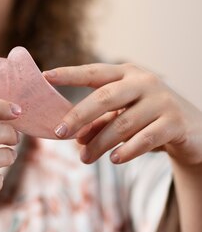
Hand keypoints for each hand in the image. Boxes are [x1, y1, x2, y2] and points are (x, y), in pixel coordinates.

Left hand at [44, 63, 201, 166]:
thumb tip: (75, 136)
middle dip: (79, 116)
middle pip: (105, 96)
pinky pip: (145, 138)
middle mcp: (144, 81)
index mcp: (127, 73)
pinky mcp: (175, 122)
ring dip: (100, 143)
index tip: (45, 77)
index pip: (94, 71)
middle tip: (58, 134)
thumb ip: (100, 122)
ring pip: (122, 123)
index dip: (69, 74)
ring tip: (85, 158)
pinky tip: (114, 160)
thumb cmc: (150, 120)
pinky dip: (127, 150)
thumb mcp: (124, 117)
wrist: (195, 131)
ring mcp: (161, 100)